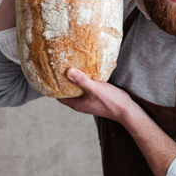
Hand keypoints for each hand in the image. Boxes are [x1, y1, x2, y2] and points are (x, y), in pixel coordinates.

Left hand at [61, 68, 175, 175]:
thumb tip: (68, 71)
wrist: (127, 110)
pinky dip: (84, 79)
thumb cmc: (111, 102)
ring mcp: (88, 99)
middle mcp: (81, 102)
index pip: (59, 96)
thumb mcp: (95, 89)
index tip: (48, 76)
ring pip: (77, 88)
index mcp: (77, 104)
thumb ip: (82, 81)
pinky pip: (86, 86)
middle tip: (57, 67)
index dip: (53, 87)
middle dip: (62, 81)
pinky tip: (86, 69)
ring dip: (74, 79)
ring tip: (69, 65)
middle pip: (67, 91)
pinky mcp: (96, 95)